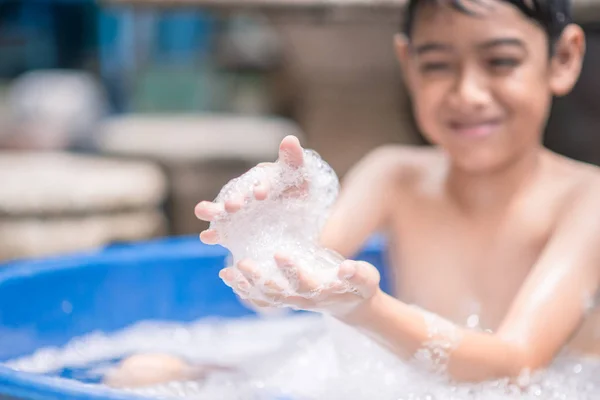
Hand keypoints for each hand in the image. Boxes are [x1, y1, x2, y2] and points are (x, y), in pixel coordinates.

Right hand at [195, 135, 306, 244]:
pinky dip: (212, 233)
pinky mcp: (233, 230)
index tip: (262, 193)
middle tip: (233, 206)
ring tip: (201, 211)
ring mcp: (238, 213)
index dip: (261, 186)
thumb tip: (290, 139)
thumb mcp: (302, 179)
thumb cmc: (298, 194)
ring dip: (213, 210)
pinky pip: (221, 232)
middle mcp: (247, 195)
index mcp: (264, 180)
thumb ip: (294, 161)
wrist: (298, 223)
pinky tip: (206, 236)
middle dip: (235, 200)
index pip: (261, 180)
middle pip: (238, 195)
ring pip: (222, 210)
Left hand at [219, 254, 381, 317]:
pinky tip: (228, 277)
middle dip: (259, 279)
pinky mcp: (285, 298)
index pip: (304, 283)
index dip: (291, 271)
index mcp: (322, 292)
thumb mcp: (367, 279)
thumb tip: (346, 268)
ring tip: (226, 272)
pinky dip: (244, 290)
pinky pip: (260, 299)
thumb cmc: (359, 287)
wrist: (351, 304)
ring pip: (265, 297)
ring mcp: (292, 301)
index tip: (279, 254)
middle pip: (277, 293)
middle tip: (242, 263)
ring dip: (245, 286)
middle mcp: (303, 299)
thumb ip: (358, 274)